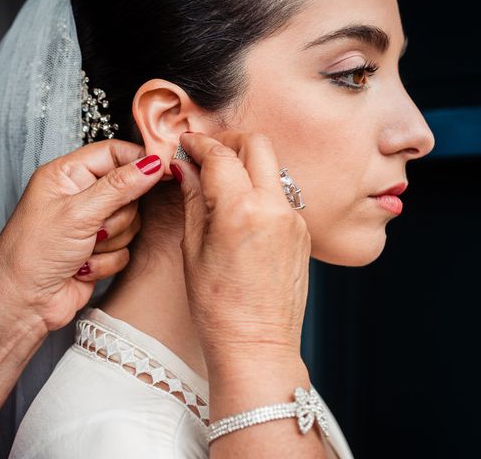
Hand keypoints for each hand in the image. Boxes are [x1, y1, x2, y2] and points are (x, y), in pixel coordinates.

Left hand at [0, 140, 162, 330]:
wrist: (22, 304)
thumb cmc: (31, 254)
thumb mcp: (78, 213)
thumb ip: (119, 186)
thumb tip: (151, 164)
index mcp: (66, 175)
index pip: (113, 152)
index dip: (138, 160)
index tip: (161, 170)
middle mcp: (79, 196)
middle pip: (128, 190)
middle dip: (117, 215)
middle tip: (96, 227)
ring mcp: (89, 224)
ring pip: (130, 222)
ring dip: (111, 241)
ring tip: (84, 249)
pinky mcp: (98, 250)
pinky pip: (125, 248)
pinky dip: (107, 261)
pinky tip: (81, 267)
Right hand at [171, 131, 311, 370]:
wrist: (257, 344)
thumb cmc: (218, 308)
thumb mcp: (192, 249)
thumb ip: (192, 198)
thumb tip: (184, 168)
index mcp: (241, 210)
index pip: (219, 155)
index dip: (198, 143)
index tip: (186, 144)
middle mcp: (274, 207)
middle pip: (256, 145)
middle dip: (229, 140)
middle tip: (206, 152)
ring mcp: (293, 219)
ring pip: (272, 167)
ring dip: (246, 163)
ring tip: (221, 181)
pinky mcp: (302, 232)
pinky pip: (281, 194)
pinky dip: (260, 188)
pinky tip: (240, 208)